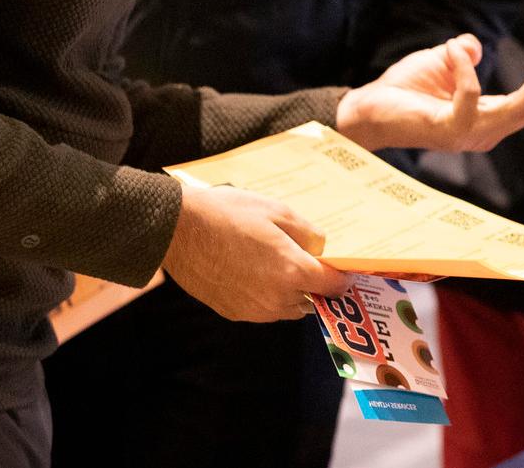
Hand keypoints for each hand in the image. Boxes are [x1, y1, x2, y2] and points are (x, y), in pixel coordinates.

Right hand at [162, 182, 350, 321]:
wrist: (179, 231)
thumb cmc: (229, 215)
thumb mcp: (278, 211)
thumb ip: (308, 233)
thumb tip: (320, 249)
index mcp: (293, 272)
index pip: (333, 286)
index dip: (342, 277)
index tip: (344, 271)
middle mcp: (276, 298)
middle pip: (311, 300)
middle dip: (314, 285)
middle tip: (308, 264)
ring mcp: (253, 309)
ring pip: (286, 309)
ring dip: (291, 293)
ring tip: (278, 266)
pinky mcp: (233, 312)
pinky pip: (262, 310)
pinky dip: (266, 297)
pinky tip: (253, 273)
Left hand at [335, 34, 523, 152]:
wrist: (365, 109)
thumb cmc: (405, 89)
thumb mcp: (442, 62)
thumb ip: (464, 55)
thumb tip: (476, 47)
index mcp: (490, 117)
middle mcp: (485, 131)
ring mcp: (468, 134)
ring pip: (516, 109)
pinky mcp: (446, 130)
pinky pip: (470, 100)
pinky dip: (466, 73)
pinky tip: (456, 51)